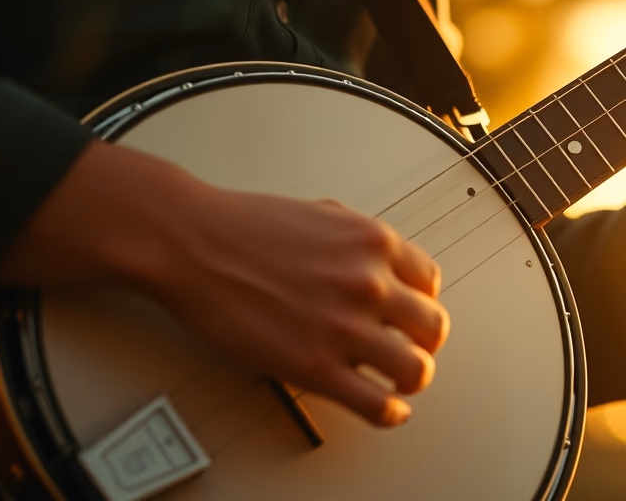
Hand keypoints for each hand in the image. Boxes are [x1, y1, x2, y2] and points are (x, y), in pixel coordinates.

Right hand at [0, 142, 447, 427]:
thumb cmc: (243, 227)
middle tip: (409, 347)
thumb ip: (357, 238)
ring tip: (397, 380)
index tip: (407, 312)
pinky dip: (389, 413)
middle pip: (433, 327)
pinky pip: (377, 404)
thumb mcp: (320, 212)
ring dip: (411, 378)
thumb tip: (375, 261)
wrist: (192, 244)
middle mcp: (368, 283)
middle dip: (423, 341)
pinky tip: (384, 408)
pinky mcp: (316, 367)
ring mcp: (345, 327)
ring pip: (416, 370)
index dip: (419, 301)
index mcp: (374, 242)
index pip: (430, 282)